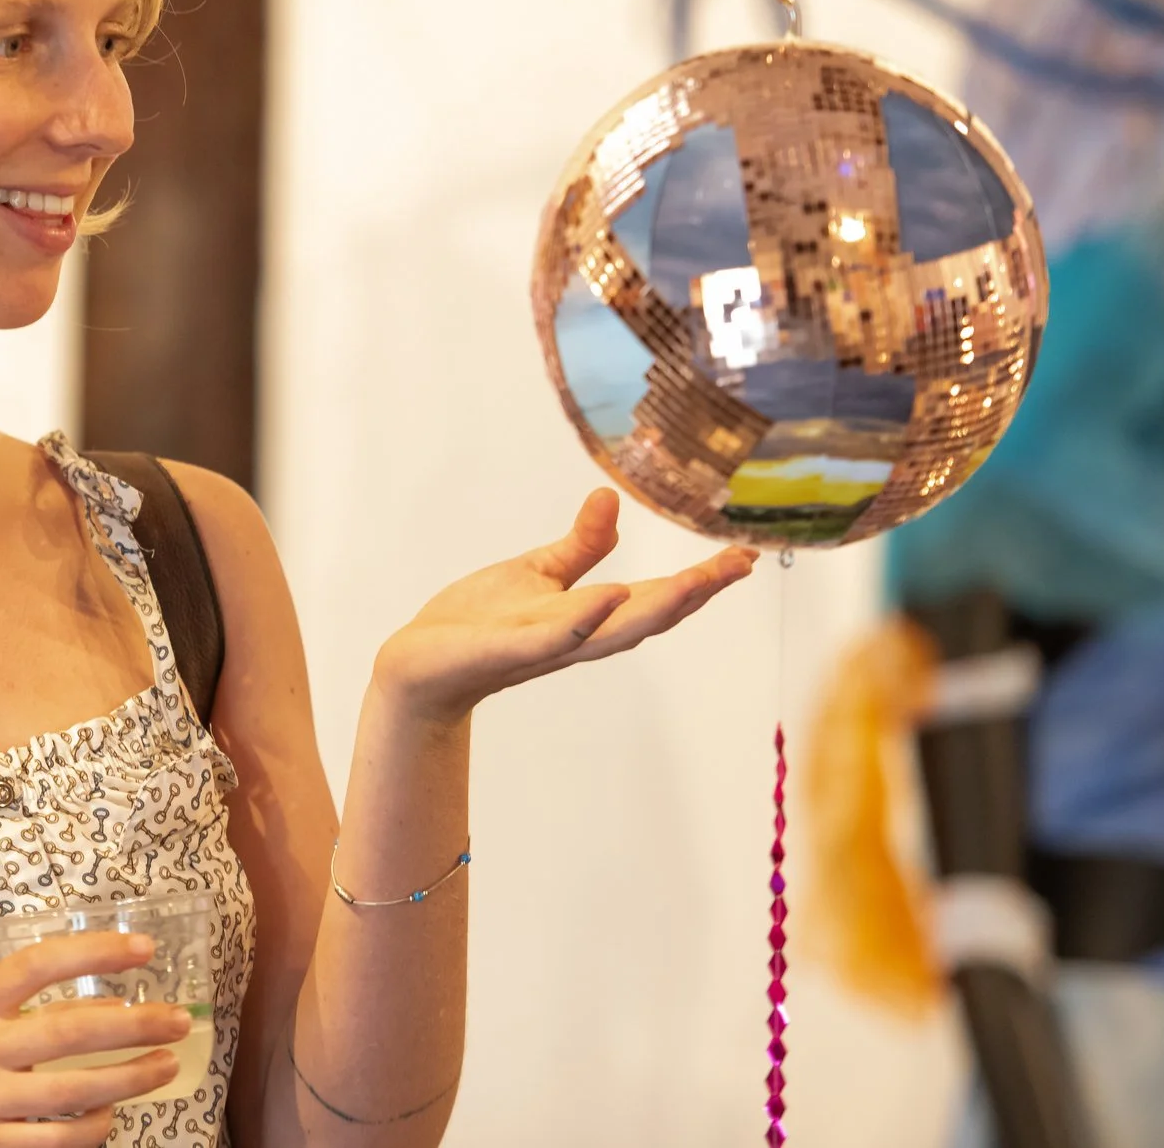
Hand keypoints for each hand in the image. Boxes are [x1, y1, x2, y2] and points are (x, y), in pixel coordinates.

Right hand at [0, 931, 195, 1146]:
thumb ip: (29, 1012)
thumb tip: (113, 1007)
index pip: (36, 966)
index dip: (93, 952)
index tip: (143, 949)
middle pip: (67, 1031)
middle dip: (134, 1025)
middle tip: (178, 1020)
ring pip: (72, 1094)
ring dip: (129, 1079)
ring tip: (165, 1065)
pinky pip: (56, 1144)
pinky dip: (93, 1129)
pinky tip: (112, 1115)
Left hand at [374, 489, 756, 725]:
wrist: (419, 665)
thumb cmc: (479, 621)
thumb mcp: (537, 574)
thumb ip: (579, 546)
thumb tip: (609, 498)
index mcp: (588, 616)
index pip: (654, 597)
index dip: (700, 581)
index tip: (743, 555)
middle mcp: (577, 636)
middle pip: (647, 617)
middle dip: (696, 593)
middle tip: (739, 565)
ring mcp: (545, 645)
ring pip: (611, 632)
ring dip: (655, 608)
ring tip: (697, 583)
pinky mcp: (508, 650)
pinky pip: (553, 637)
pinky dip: (583, 619)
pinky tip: (610, 596)